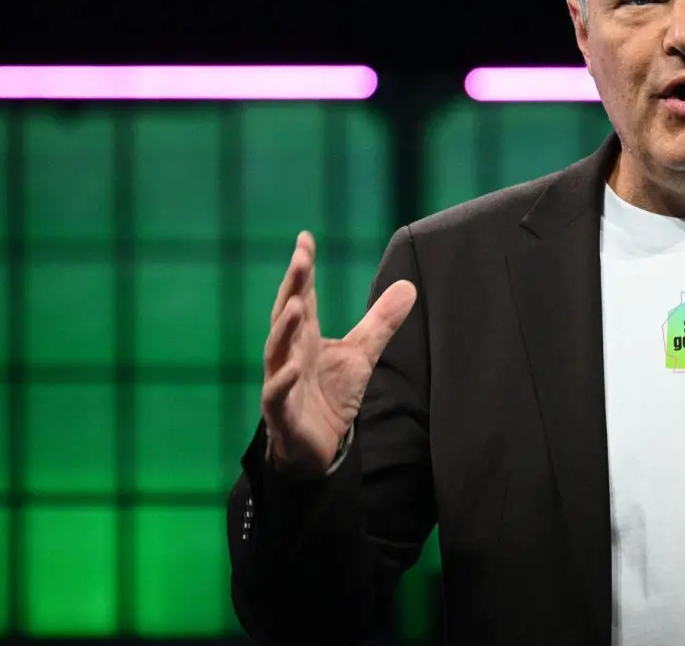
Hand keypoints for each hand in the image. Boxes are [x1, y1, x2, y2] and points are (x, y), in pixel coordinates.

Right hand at [261, 231, 417, 475]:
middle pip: (287, 314)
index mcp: (305, 336)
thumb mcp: (361, 353)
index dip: (303, 268)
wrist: (317, 446)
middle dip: (292, 287)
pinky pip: (276, 393)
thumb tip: (408, 285)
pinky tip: (294, 365)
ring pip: (276, 350)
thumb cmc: (331, 394)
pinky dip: (283, 380)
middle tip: (300, 259)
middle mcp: (288, 352)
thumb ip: (381, 321)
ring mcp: (281, 380)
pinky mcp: (282, 412)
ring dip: (283, 328)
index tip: (305, 238)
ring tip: (295, 305)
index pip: (303, 294)